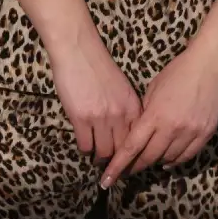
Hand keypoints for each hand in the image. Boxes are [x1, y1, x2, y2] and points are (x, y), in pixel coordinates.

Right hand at [50, 40, 141, 163]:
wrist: (79, 50)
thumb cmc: (99, 67)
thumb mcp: (122, 88)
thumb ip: (127, 109)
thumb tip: (127, 132)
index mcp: (133, 106)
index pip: (138, 140)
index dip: (134, 155)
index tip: (130, 164)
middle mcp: (120, 115)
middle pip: (122, 150)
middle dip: (117, 162)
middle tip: (111, 168)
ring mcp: (101, 118)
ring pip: (103, 152)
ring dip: (99, 158)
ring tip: (97, 158)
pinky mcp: (81, 118)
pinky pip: (85, 146)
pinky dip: (85, 149)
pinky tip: (84, 145)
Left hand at [100, 45, 217, 187]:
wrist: (212, 64)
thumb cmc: (179, 71)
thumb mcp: (154, 88)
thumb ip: (145, 112)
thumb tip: (138, 131)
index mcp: (155, 115)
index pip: (131, 147)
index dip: (118, 166)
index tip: (107, 180)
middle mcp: (172, 128)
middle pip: (149, 157)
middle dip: (135, 167)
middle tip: (126, 172)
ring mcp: (191, 132)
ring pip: (168, 160)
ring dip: (155, 163)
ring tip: (147, 162)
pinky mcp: (206, 134)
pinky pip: (187, 156)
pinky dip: (175, 161)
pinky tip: (167, 162)